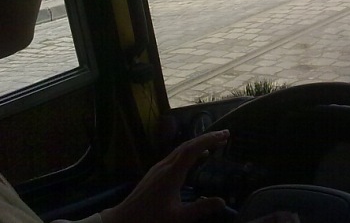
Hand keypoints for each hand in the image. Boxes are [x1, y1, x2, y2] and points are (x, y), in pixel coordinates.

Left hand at [100, 130, 229, 222]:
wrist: (124, 220)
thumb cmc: (151, 219)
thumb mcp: (178, 217)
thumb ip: (200, 208)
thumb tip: (222, 201)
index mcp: (172, 173)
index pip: (193, 149)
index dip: (209, 139)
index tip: (225, 135)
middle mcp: (165, 165)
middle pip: (188, 145)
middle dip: (207, 138)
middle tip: (225, 135)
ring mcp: (159, 167)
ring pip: (181, 149)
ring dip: (198, 144)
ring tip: (215, 144)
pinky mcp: (155, 172)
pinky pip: (176, 155)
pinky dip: (190, 151)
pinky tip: (196, 158)